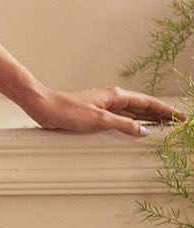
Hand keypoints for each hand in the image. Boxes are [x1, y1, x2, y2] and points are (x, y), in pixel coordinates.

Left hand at [23, 85, 179, 137]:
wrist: (46, 108)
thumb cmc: (68, 111)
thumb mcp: (100, 120)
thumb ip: (123, 125)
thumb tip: (143, 131)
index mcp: (116, 96)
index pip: (147, 103)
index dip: (165, 110)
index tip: (180, 117)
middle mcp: (113, 99)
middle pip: (143, 106)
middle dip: (161, 114)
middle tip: (177, 123)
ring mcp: (105, 106)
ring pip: (133, 112)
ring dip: (148, 118)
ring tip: (164, 126)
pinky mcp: (97, 114)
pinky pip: (122, 118)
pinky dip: (133, 123)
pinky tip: (136, 130)